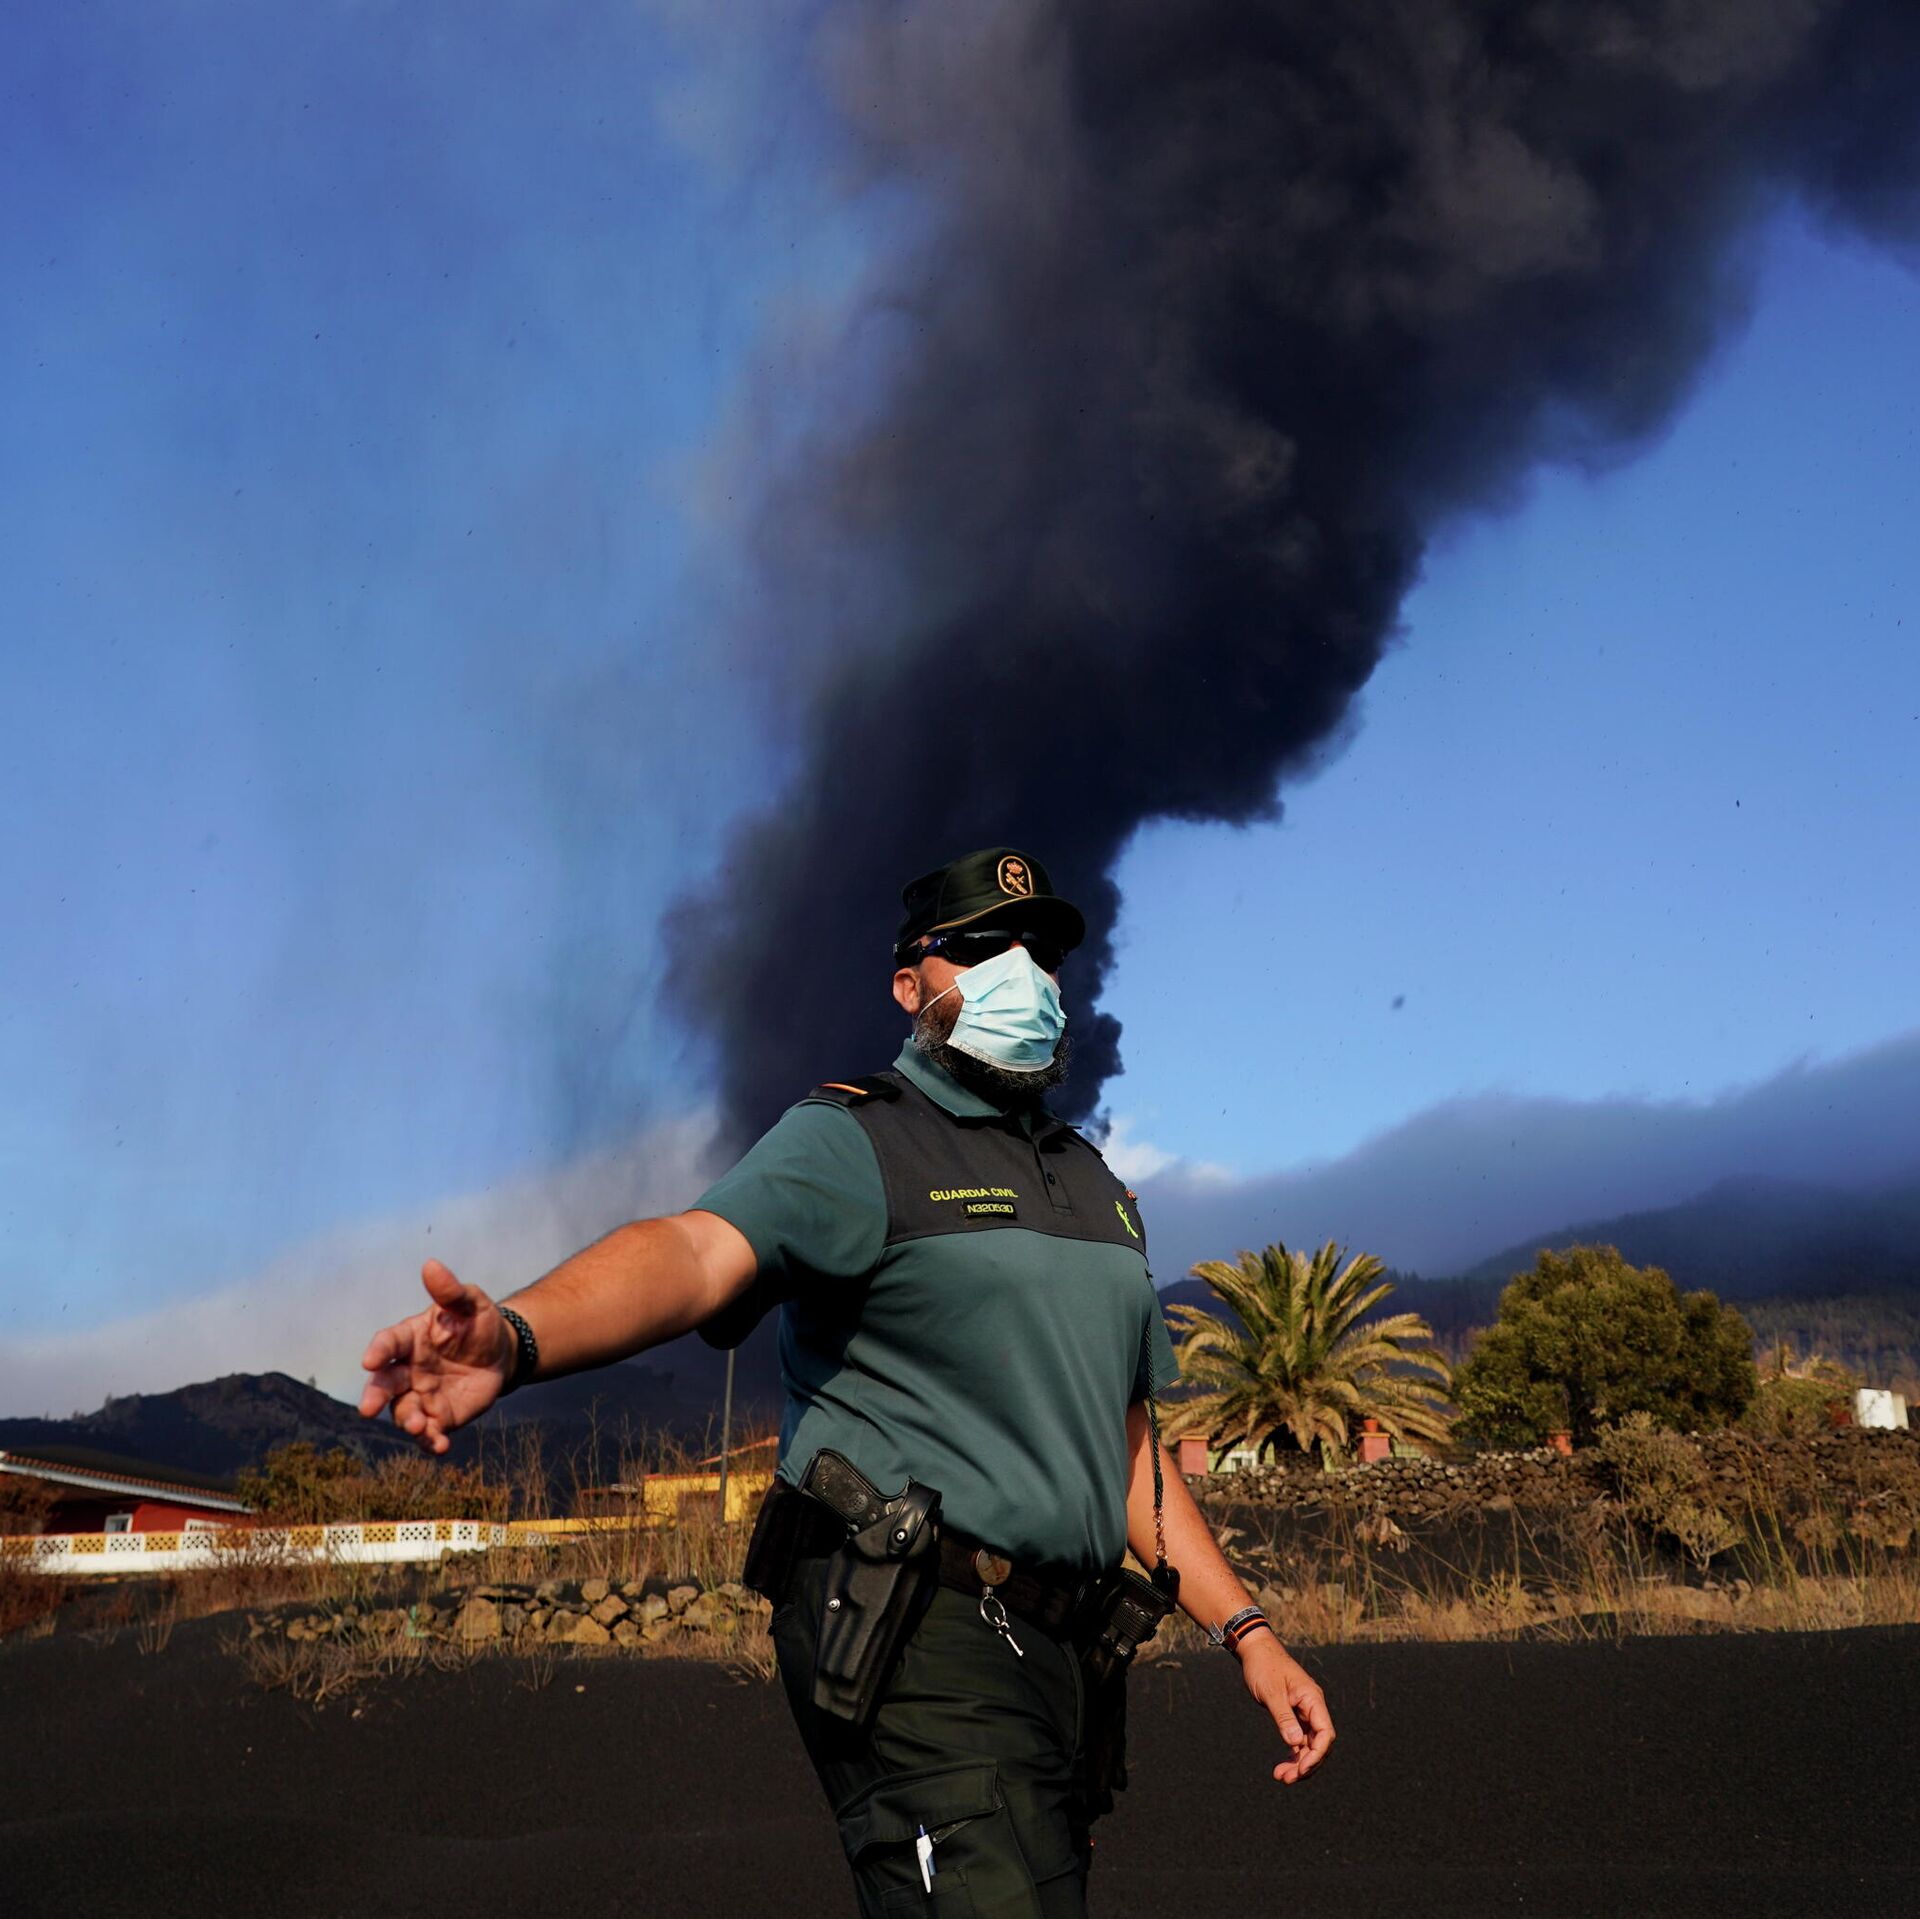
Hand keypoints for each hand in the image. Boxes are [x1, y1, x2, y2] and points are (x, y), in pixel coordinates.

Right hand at [357, 1259, 514, 1454]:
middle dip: (375, 1396)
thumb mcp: (470, 1303)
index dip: (378, 1351)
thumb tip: (431, 1265)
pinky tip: (441, 1447)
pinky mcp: (439, 1416)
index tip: (370, 1360)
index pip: (388, 1343)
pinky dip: (431, 1442)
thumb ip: (450, 1290)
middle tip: (368, 1409)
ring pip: (404, 1412)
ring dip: (407, 1421)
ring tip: (418, 1427)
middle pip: (385, 1384)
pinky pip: (429, 1432)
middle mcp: (408, 1370)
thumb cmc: (478, 1323)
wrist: (501, 1353)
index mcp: (410, 1338)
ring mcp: (421, 1395)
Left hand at [1236, 1633, 1334, 1783]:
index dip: (1317, 1755)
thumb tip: (1296, 1743)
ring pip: (1308, 1745)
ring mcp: (1304, 1713)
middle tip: (1286, 1778)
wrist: (1255, 1651)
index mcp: (1313, 1699)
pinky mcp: (1294, 1716)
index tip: (1301, 1769)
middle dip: (1306, 1764)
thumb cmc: (1264, 1666)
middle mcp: (1313, 1708)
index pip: (1325, 1734)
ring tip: (1281, 1777)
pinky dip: (1293, 1754)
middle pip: (1319, 1744)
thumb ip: (1284, 1717)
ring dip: (1298, 1763)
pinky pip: (1299, 1741)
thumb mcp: (1271, 1692)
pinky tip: (1282, 1767)